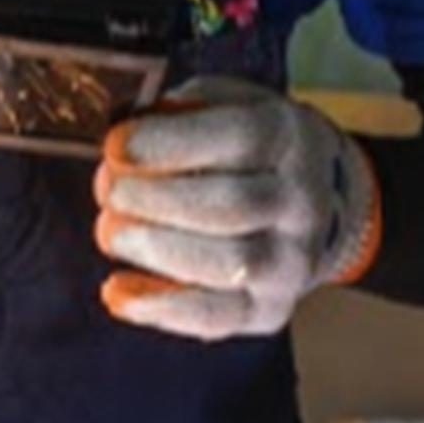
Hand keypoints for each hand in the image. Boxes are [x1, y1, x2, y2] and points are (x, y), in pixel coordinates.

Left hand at [90, 76, 382, 340]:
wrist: (315, 206)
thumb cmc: (246, 150)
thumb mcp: (224, 104)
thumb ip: (178, 113)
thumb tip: (122, 144)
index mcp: (289, 138)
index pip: (242, 138)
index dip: (170, 144)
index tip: (115, 147)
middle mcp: (301, 202)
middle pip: (232, 206)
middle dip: (155, 200)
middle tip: (108, 192)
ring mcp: (291, 262)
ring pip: (228, 264)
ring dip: (155, 249)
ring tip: (110, 233)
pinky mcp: (269, 309)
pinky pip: (215, 318)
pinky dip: (159, 307)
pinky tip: (116, 290)